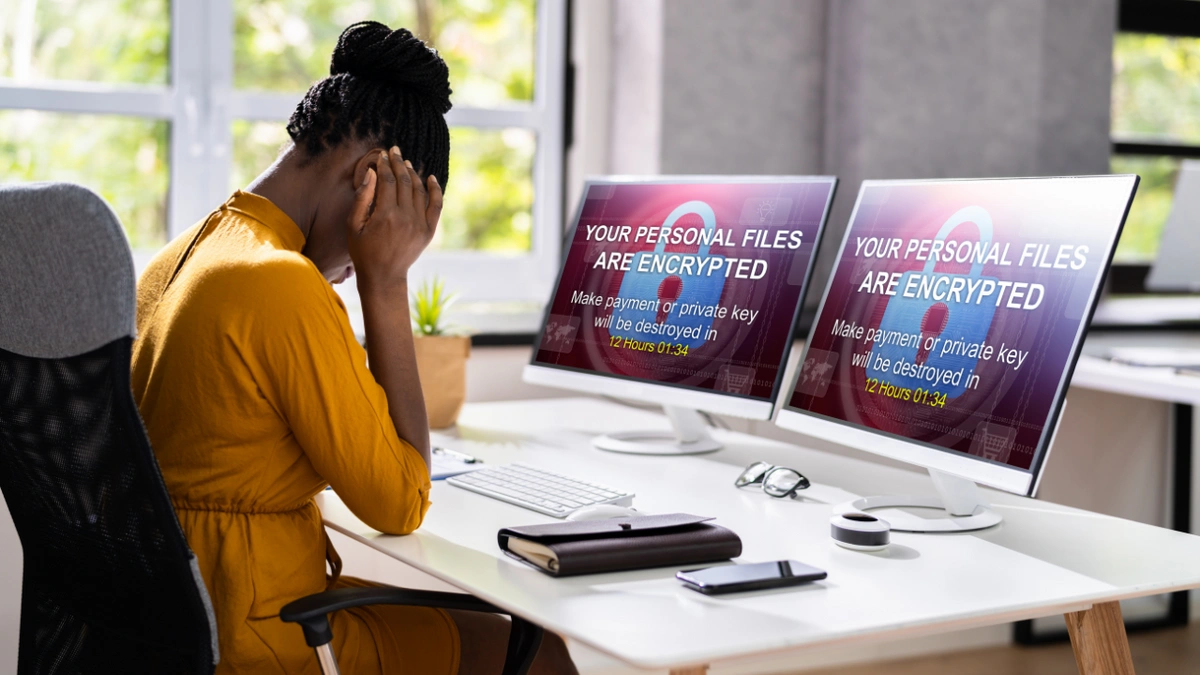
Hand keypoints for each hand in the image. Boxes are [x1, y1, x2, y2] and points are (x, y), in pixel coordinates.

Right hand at [347, 146, 443, 294]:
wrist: (384, 276)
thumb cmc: (363, 251)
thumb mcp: (353, 225)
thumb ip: (362, 198)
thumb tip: (371, 173)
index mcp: (385, 215)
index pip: (387, 181)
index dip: (384, 165)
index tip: (381, 156)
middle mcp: (405, 217)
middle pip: (404, 181)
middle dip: (398, 163)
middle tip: (394, 151)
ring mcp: (419, 224)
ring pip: (419, 190)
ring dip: (412, 173)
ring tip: (406, 162)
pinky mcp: (428, 231)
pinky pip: (436, 205)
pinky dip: (435, 190)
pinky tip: (431, 178)